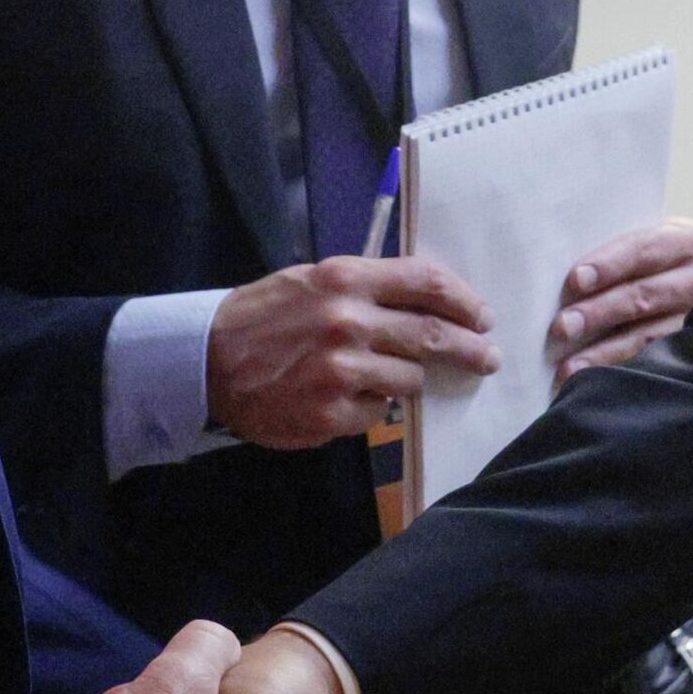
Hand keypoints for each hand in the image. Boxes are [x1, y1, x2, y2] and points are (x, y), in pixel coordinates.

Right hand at [207, 259, 497, 448]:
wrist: (207, 361)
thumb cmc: (265, 316)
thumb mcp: (314, 280)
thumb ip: (369, 288)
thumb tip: (430, 303)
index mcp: (346, 279)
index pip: (426, 283)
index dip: (464, 300)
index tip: (481, 316)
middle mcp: (347, 321)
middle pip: (433, 335)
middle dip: (470, 349)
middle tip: (486, 357)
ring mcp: (340, 370)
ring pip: (411, 379)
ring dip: (409, 380)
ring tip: (387, 375)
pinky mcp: (330, 414)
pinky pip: (377, 413)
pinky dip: (371, 407)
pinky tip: (346, 397)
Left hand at [549, 217, 692, 383]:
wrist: (689, 290)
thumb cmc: (652, 267)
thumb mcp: (646, 250)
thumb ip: (618, 254)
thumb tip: (567, 278)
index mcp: (688, 240)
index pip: (643, 249)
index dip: (608, 265)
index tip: (575, 281)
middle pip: (645, 295)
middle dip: (600, 311)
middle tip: (563, 326)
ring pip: (650, 335)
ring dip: (604, 351)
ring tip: (569, 366)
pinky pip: (655, 364)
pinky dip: (620, 371)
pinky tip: (592, 382)